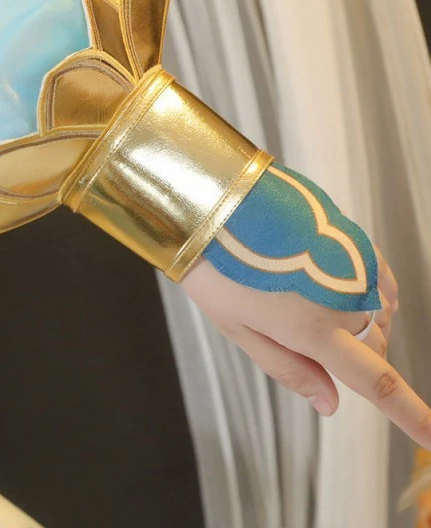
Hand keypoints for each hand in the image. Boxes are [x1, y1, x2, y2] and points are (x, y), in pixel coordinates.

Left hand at [182, 249, 430, 448]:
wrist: (211, 205)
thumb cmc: (216, 269)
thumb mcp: (239, 330)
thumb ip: (289, 368)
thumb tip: (330, 405)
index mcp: (313, 329)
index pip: (375, 380)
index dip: (409, 413)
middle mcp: (342, 298)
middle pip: (375, 344)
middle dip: (358, 354)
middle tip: (308, 335)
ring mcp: (349, 263)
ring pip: (378, 311)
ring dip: (361, 320)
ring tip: (311, 300)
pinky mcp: (347, 235)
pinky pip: (379, 274)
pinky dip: (373, 290)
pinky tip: (351, 286)